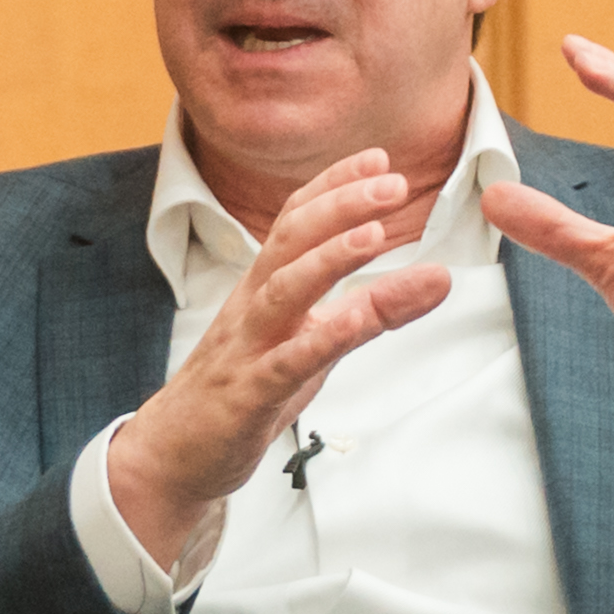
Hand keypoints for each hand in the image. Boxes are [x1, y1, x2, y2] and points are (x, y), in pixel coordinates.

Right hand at [108, 149, 453, 560]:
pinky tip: (355, 321)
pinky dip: (321, 339)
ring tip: (375, 235)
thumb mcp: (318, 346)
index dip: (335, 186)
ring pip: (285, 290)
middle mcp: (253, 307)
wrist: (176, 453)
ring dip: (330, 258)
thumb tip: (438, 278)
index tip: (378, 159)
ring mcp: (248, 348)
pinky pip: (285, 362)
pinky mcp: (248, 395)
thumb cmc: (245, 390)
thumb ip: (374, 310)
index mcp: (265, 288)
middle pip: (292, 241)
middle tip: (392, 184)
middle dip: (342, 206)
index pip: (297, 221)